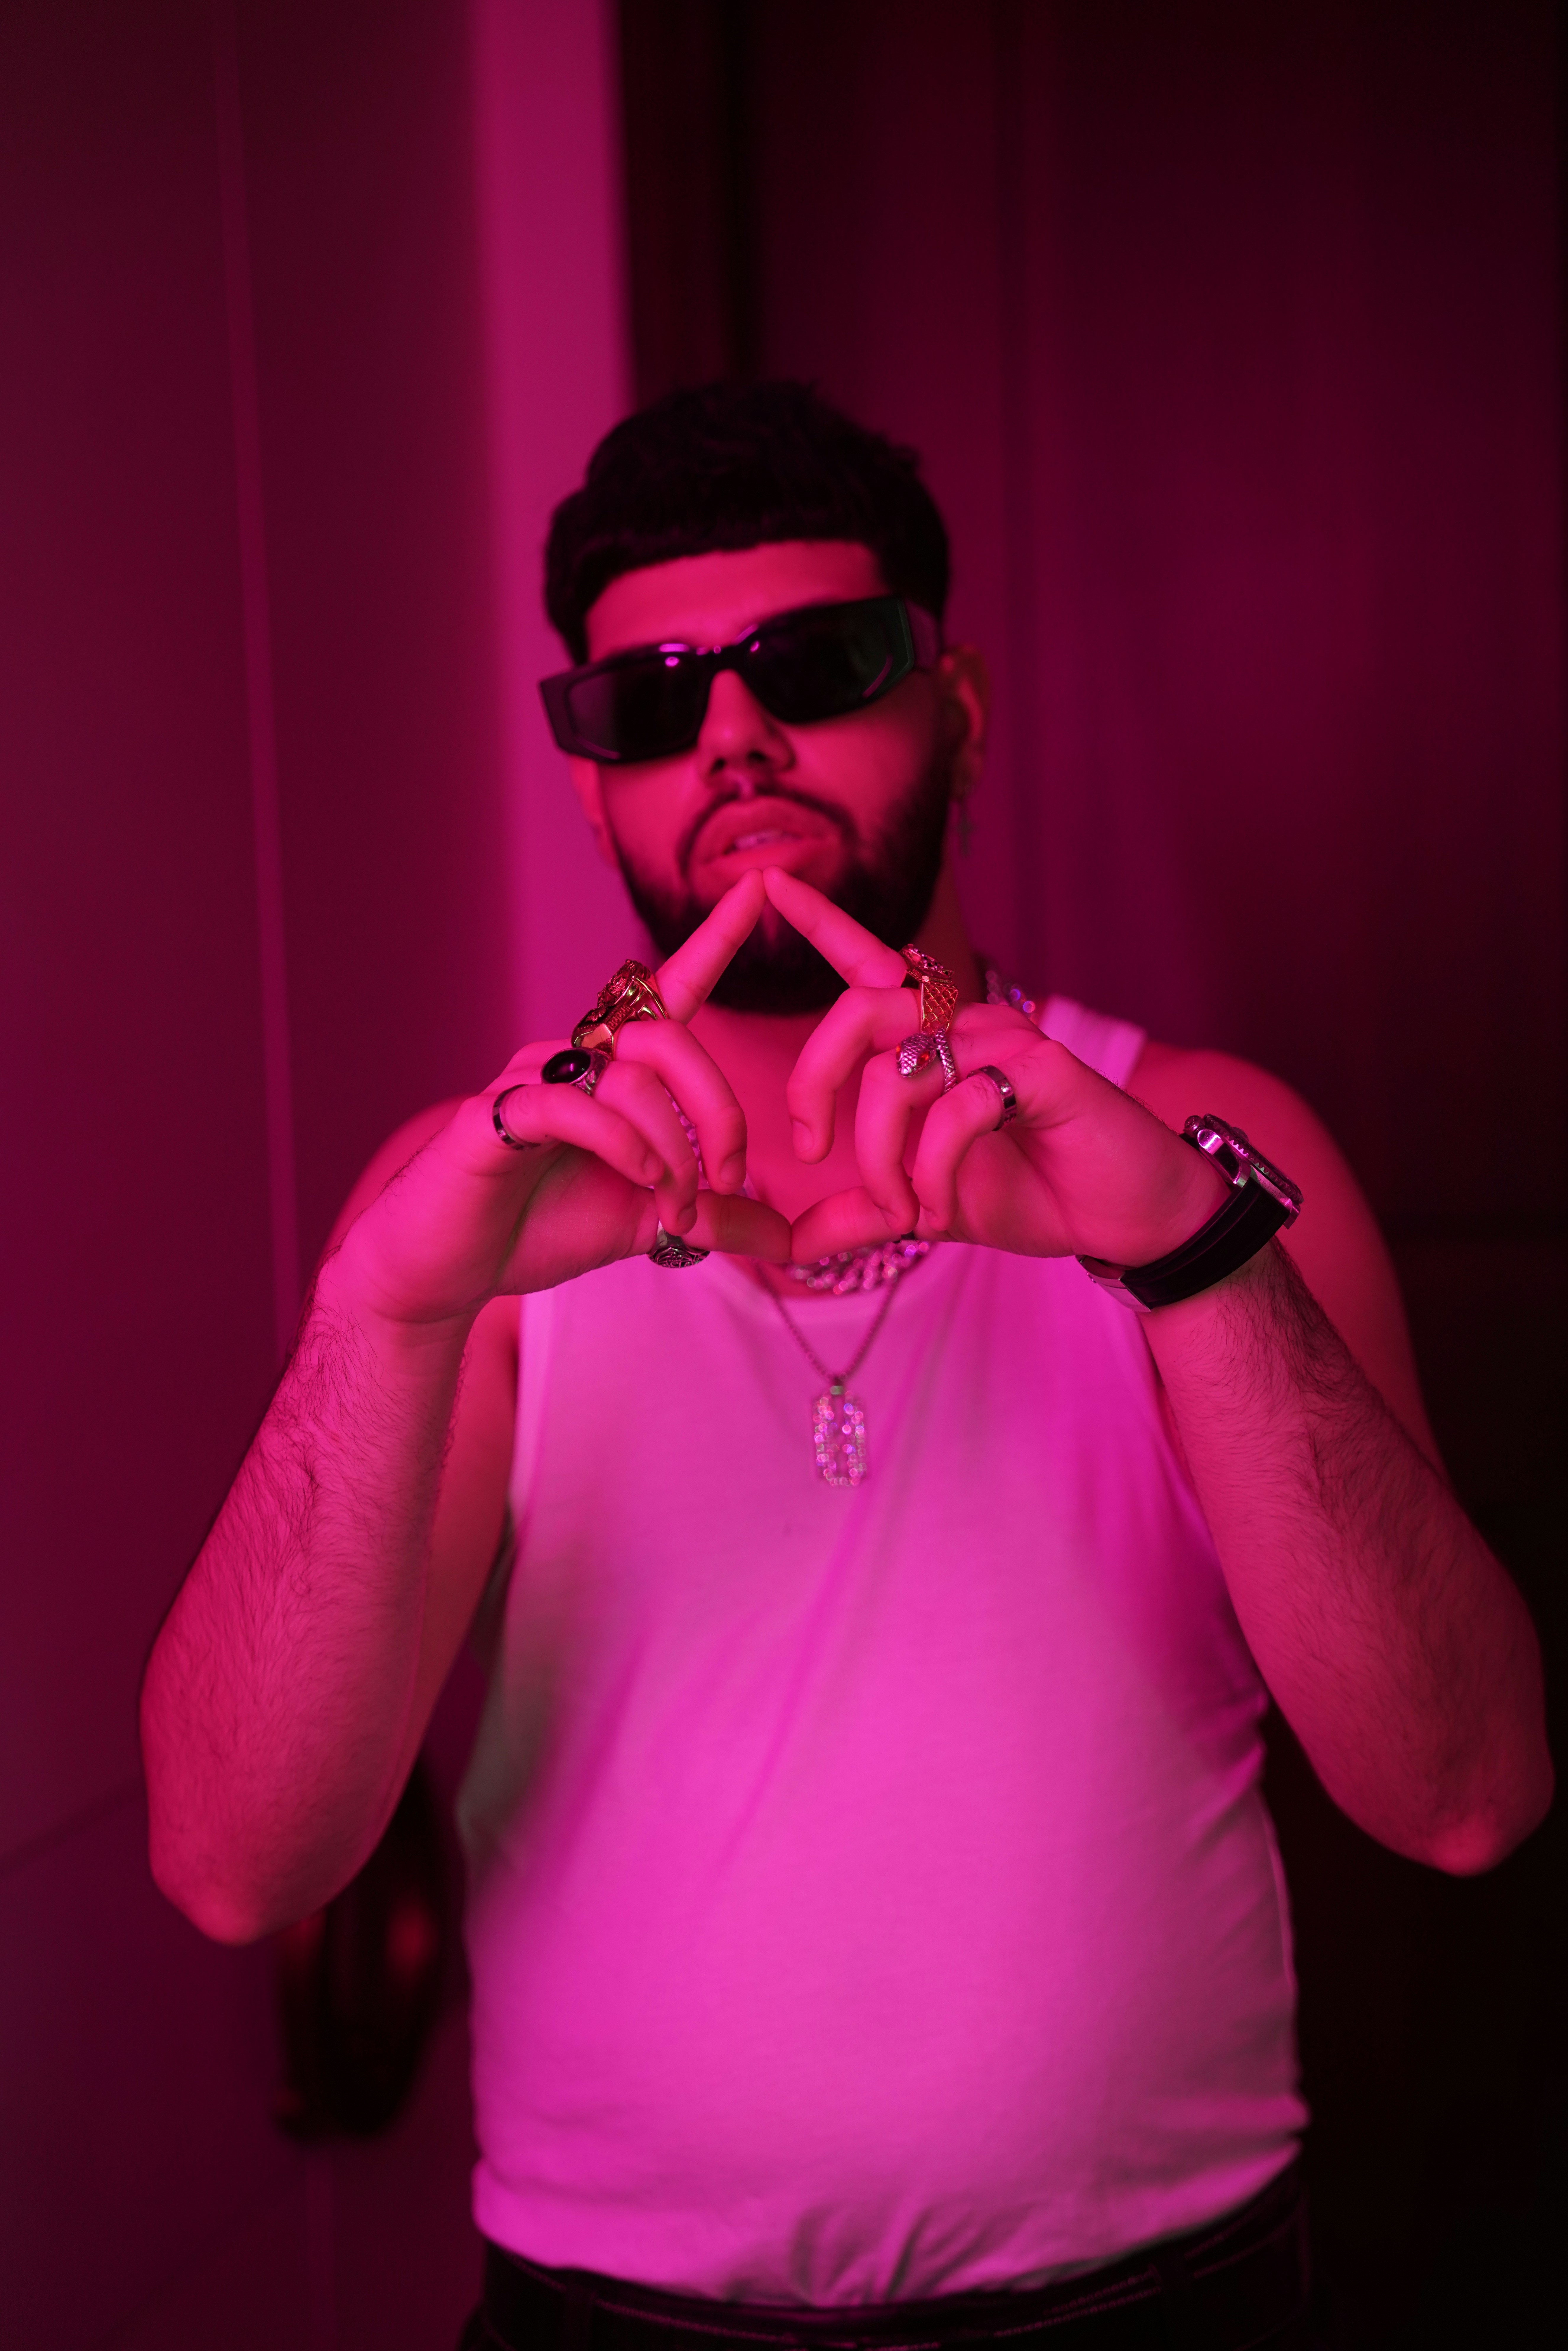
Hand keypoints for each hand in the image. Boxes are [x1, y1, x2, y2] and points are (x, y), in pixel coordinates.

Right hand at [328, 873, 790, 1329]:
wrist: (447, 1269)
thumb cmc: (536, 1230)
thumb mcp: (645, 1224)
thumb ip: (715, 1219)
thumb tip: (789, 1235)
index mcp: (609, 1071)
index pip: (671, 990)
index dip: (716, 939)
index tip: (764, 886)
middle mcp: (572, 1058)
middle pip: (669, 1038)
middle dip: (718, 1110)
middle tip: (728, 1179)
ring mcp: (530, 1081)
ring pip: (632, 1079)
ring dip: (672, 1149)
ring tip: (673, 1209)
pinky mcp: (495, 1116)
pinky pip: (575, 1109)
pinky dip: (622, 1145)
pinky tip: (638, 1181)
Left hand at [763, 870, 1227, 1267]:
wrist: (1125, 1217)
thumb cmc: (1033, 1192)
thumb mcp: (925, 1209)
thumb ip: (857, 1216)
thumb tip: (784, 1244)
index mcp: (934, 1038)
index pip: (866, 963)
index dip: (820, 920)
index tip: (766, 881)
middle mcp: (964, 1023)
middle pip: (856, 1009)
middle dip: (813, 1082)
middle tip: (811, 1152)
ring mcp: (1005, 1039)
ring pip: (896, 1072)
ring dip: (880, 1157)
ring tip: (905, 1212)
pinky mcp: (1040, 1071)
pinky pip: (954, 1110)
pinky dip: (932, 1174)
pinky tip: (941, 1212)